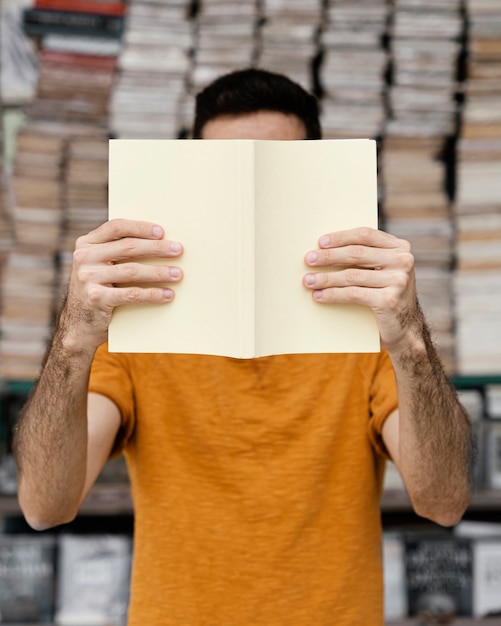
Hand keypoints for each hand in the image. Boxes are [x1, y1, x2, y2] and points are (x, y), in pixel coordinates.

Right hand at [62, 219, 183, 348]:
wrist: (79, 325)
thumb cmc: (99, 289)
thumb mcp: (100, 265)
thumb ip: (116, 251)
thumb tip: (159, 241)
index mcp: (86, 244)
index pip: (116, 227)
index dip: (140, 227)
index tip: (162, 232)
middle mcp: (84, 258)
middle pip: (128, 247)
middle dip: (157, 248)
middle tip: (178, 250)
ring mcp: (88, 278)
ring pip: (132, 270)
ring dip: (159, 272)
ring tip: (178, 273)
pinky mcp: (96, 298)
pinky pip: (132, 294)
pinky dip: (153, 294)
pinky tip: (168, 294)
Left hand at [303, 227, 421, 352]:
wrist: (405, 328)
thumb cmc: (385, 294)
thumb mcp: (382, 270)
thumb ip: (366, 256)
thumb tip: (325, 248)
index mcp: (400, 248)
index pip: (365, 235)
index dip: (341, 237)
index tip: (320, 242)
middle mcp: (403, 261)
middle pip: (356, 253)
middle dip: (328, 256)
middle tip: (308, 259)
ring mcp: (398, 281)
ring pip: (351, 275)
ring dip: (325, 278)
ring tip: (308, 280)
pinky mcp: (389, 301)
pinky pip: (353, 294)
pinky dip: (332, 294)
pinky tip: (319, 296)